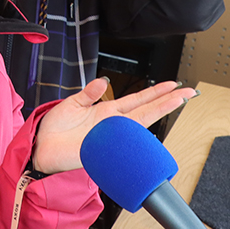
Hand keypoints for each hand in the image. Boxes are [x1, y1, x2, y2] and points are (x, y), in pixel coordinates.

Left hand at [31, 78, 196, 173]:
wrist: (41, 148)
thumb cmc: (55, 129)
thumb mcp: (72, 104)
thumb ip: (89, 92)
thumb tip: (103, 80)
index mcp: (107, 112)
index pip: (137, 100)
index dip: (155, 92)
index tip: (173, 85)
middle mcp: (113, 124)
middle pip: (147, 109)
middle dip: (167, 100)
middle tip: (188, 91)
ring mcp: (111, 135)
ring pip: (141, 120)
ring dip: (159, 110)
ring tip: (178, 99)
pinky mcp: (103, 147)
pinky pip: (123, 138)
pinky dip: (135, 130)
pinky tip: (149, 121)